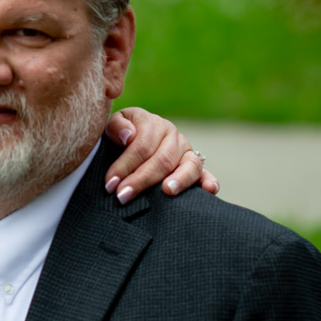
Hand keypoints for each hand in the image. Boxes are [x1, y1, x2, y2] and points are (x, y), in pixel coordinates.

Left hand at [103, 107, 218, 202]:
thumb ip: (117, 126)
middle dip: (141, 180)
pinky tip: (209, 189)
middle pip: (162, 159)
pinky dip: (209, 181)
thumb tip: (128, 136)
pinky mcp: (195, 168)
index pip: (141, 146)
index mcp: (153, 123)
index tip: (110, 184)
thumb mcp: (113, 126)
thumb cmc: (119, 138)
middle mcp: (173, 136)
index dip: (125, 166)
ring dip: (179, 179)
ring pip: (189, 165)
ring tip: (167, 191)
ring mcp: (187, 152)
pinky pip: (205, 174)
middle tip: (123, 196)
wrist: (130, 142)